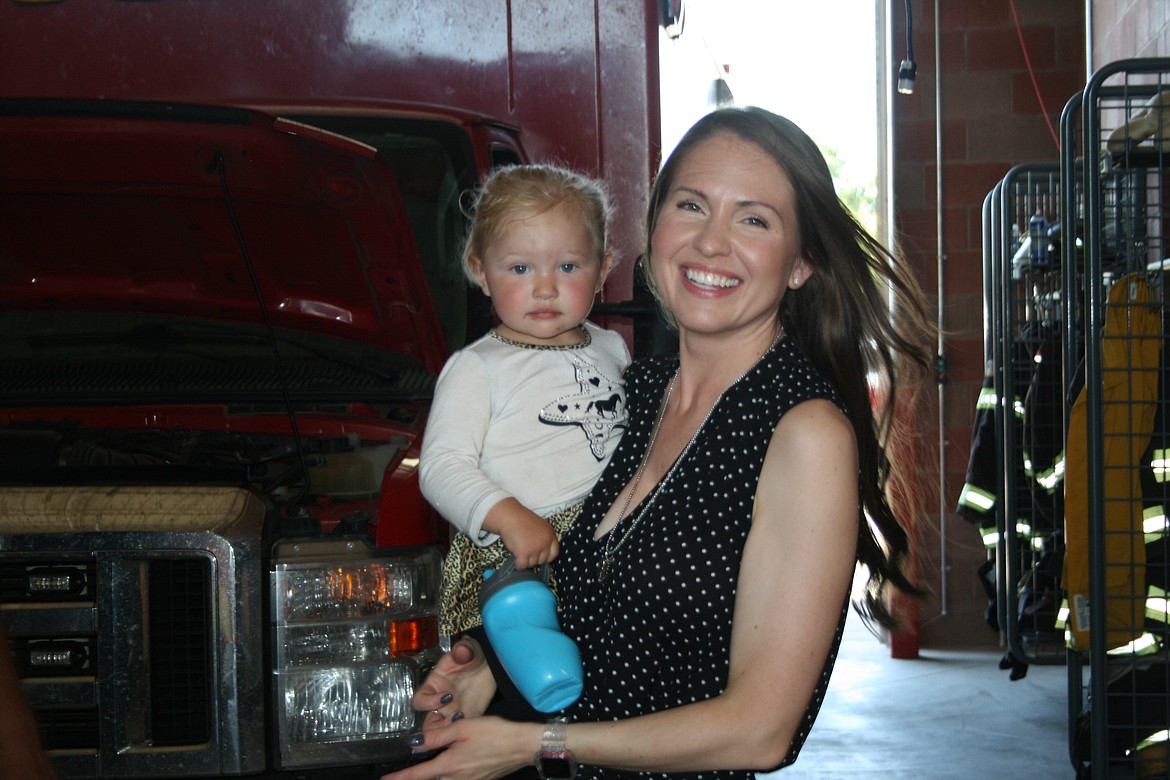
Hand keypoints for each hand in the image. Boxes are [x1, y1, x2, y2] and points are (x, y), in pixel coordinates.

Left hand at [381, 716, 538, 779]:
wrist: (523, 745)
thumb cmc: (495, 733)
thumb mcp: (463, 727)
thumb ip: (438, 736)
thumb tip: (414, 742)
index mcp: (450, 765)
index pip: (418, 775)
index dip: (399, 778)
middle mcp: (457, 778)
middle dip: (415, 778)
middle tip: (400, 775)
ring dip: (432, 776)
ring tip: (422, 771)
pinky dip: (447, 776)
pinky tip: (448, 768)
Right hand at [412, 637, 496, 730]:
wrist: (490, 663)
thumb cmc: (473, 654)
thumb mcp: (469, 648)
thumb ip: (464, 649)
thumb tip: (461, 651)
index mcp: (434, 685)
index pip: (419, 700)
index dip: (428, 702)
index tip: (447, 696)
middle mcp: (439, 703)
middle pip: (427, 723)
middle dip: (436, 726)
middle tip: (455, 717)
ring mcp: (451, 712)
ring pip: (440, 732)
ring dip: (448, 731)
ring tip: (463, 718)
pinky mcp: (467, 718)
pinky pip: (459, 732)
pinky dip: (463, 733)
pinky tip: (473, 724)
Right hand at [483, 499, 559, 568]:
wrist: (509, 516)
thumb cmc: (521, 520)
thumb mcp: (539, 526)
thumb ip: (543, 538)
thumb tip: (540, 554)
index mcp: (550, 534)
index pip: (554, 554)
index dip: (545, 557)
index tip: (538, 556)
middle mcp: (545, 542)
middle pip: (542, 561)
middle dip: (533, 558)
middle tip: (525, 550)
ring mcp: (535, 548)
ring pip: (532, 564)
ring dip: (525, 560)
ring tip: (519, 549)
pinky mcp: (524, 552)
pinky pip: (522, 566)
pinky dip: (518, 564)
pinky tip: (515, 557)